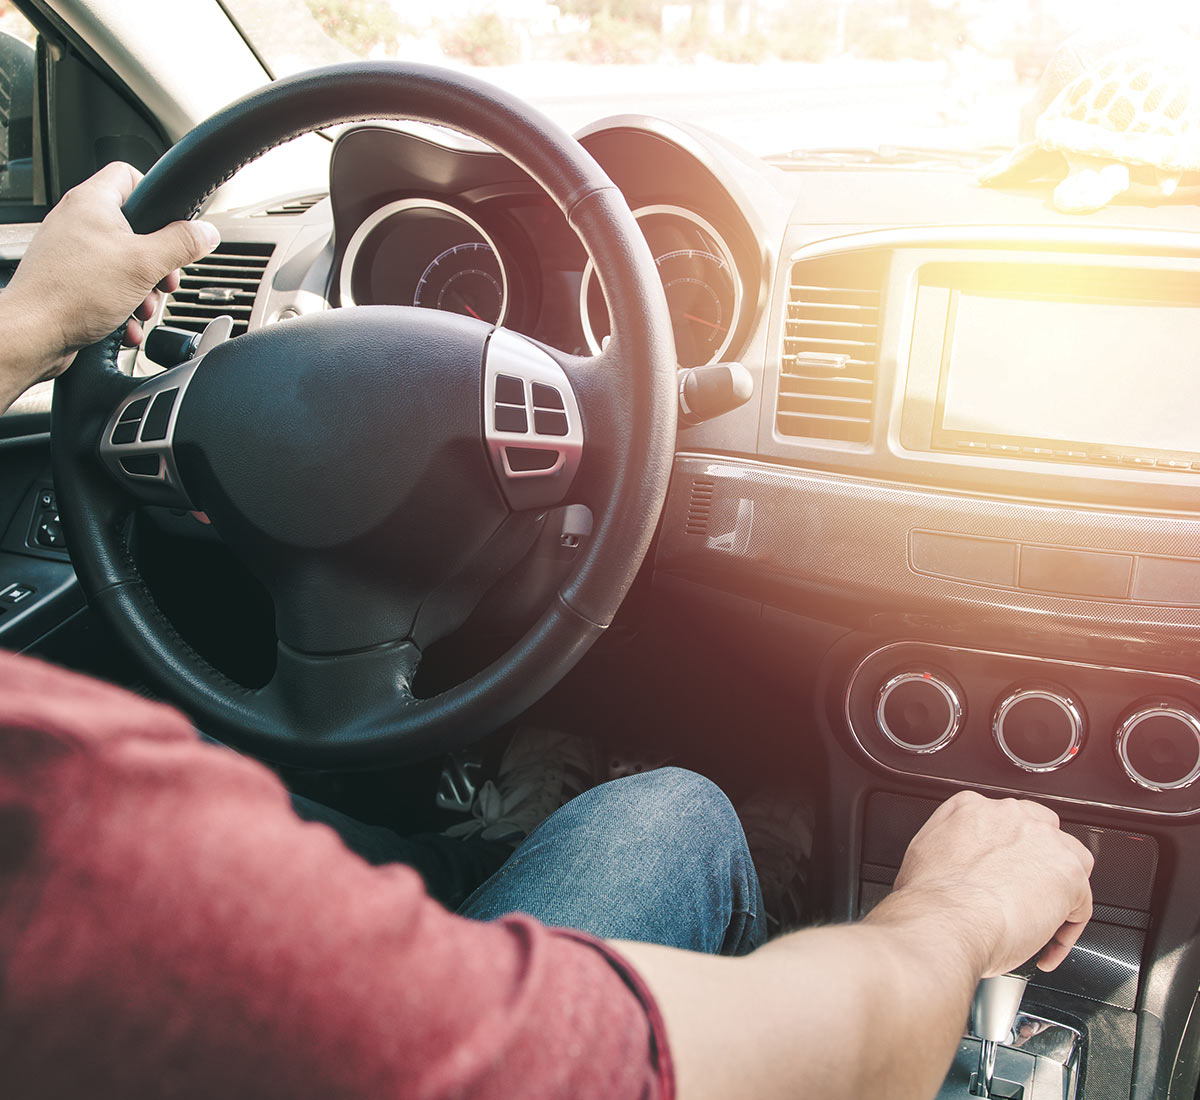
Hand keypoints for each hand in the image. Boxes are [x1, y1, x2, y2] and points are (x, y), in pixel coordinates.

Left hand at [0, 161, 218, 402]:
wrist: (33, 333)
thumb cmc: (73, 293)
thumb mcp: (144, 264)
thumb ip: (181, 244)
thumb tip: (206, 232)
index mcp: (92, 202)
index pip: (131, 175)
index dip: (157, 196)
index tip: (173, 222)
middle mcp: (78, 221)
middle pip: (136, 229)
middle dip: (157, 261)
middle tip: (163, 278)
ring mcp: (71, 251)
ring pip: (124, 263)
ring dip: (142, 290)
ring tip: (142, 306)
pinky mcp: (69, 280)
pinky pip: (108, 286)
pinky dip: (123, 305)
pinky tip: (126, 323)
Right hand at [891, 791, 1093, 976]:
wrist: (945, 921)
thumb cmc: (930, 901)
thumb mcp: (923, 856)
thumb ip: (946, 849)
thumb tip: (953, 869)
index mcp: (970, 808)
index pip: (1001, 821)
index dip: (1004, 852)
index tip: (999, 875)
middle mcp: (1009, 816)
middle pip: (1040, 832)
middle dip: (1037, 864)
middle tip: (1023, 896)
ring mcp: (1043, 841)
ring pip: (1069, 861)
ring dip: (1060, 891)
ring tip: (1042, 922)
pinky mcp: (1068, 873)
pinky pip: (1080, 904)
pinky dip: (1066, 931)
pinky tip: (1045, 947)